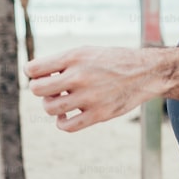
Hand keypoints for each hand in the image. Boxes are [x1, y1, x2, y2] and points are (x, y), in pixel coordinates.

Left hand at [24, 46, 158, 131]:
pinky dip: (61, 122)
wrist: (145, 72)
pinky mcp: (99, 114)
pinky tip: (66, 116)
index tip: (43, 75)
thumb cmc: (112, 61)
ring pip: (50, 108)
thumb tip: (34, 78)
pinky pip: (67, 126)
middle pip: (37, 90)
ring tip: (61, 100)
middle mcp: (80, 76)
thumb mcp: (87, 52)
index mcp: (74, 57)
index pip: (33, 69)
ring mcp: (89, 97)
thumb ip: (61, 62)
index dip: (33, 73)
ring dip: (50, 106)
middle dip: (40, 90)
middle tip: (51, 89)